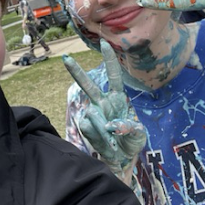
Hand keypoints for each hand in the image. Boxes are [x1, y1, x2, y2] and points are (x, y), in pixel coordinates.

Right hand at [63, 39, 145, 180]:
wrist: (122, 161)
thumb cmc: (131, 143)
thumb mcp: (139, 134)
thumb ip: (129, 127)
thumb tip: (111, 124)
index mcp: (118, 99)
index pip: (114, 77)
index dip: (110, 60)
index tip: (105, 44)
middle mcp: (103, 103)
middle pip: (89, 85)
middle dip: (77, 71)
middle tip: (66, 58)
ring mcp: (93, 115)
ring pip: (91, 112)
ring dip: (103, 127)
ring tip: (113, 142)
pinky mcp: (86, 127)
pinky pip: (88, 127)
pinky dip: (99, 136)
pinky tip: (106, 144)